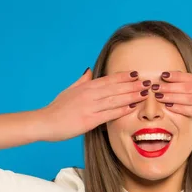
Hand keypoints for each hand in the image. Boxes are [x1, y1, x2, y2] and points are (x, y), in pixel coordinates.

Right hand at [34, 69, 150, 141]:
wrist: (44, 122)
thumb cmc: (56, 108)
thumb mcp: (69, 90)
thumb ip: (82, 81)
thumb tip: (89, 70)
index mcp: (85, 87)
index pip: (108, 79)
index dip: (124, 76)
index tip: (137, 74)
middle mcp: (89, 94)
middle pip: (115, 88)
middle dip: (133, 85)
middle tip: (148, 82)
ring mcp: (89, 107)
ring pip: (115, 99)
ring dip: (131, 95)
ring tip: (145, 93)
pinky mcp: (88, 120)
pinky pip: (108, 114)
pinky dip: (121, 110)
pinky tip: (132, 107)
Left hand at [151, 60, 191, 135]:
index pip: (191, 77)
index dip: (176, 75)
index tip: (162, 74)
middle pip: (187, 85)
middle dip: (169, 85)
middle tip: (153, 84)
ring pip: (188, 97)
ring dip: (171, 95)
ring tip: (157, 95)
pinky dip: (182, 108)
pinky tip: (171, 107)